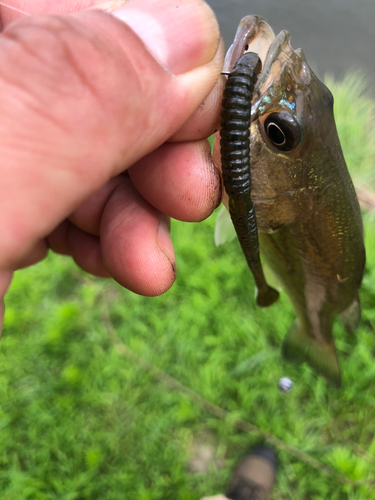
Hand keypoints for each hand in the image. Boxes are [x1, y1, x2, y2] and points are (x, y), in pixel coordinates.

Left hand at [0, 0, 223, 327]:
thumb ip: (72, 96)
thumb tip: (184, 41)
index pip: (82, 2)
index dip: (155, 50)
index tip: (203, 120)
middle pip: (93, 76)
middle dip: (152, 144)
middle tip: (188, 199)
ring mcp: (1, 142)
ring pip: (89, 144)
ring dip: (136, 206)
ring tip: (147, 263)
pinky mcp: (2, 197)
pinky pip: (69, 192)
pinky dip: (104, 231)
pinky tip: (118, 261)